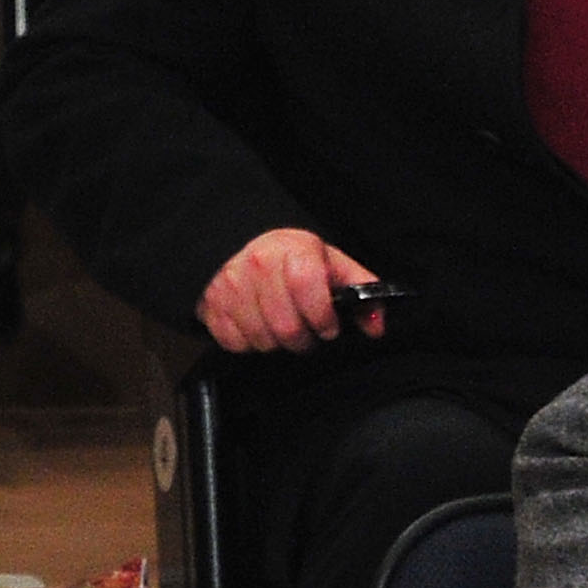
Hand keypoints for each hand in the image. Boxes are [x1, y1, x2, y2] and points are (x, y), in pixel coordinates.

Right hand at [197, 228, 384, 352]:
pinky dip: (251, 343)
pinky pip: (235, 343)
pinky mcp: (211, 304)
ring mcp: (230, 286)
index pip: (308, 291)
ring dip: (278, 343)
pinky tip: (259, 327)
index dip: (322, 318)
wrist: (239, 244)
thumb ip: (361, 291)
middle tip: (309, 334)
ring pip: (262, 340)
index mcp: (292, 251)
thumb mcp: (332, 263)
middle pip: (286, 327)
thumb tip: (377, 327)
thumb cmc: (292, 258)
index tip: (328, 327)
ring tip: (284, 328)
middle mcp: (257, 266)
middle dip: (305, 340)